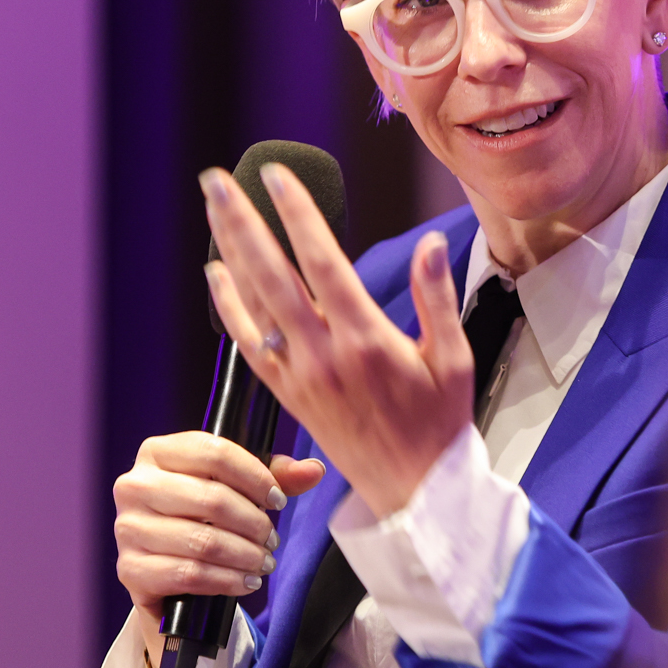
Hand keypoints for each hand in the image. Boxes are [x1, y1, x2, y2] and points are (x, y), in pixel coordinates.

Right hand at [113, 432, 325, 623]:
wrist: (164, 569)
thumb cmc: (200, 517)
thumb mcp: (235, 489)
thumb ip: (274, 475)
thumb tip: (314, 470)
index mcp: (157, 452)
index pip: (214, 452)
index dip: (256, 477)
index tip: (279, 501)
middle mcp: (134, 485)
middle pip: (212, 499)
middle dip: (254, 523)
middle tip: (272, 540)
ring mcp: (127, 528)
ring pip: (203, 541)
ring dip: (245, 555)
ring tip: (265, 562)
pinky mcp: (130, 569)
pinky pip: (189, 574)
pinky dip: (227, 580)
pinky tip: (246, 581)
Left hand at [201, 162, 474, 517]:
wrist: (414, 490)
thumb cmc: (440, 422)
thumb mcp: (455, 359)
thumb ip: (438, 298)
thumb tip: (430, 244)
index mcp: (367, 340)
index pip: (322, 262)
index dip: (296, 215)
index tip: (275, 177)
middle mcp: (325, 355)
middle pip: (271, 276)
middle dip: (241, 224)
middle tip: (217, 181)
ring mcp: (300, 376)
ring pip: (253, 304)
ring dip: (229, 252)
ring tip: (213, 208)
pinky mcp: (288, 395)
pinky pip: (249, 343)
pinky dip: (230, 307)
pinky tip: (216, 273)